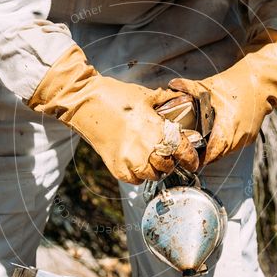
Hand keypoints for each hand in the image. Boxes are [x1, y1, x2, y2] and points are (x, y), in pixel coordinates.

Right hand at [27, 45, 198, 183]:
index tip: (192, 161)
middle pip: (168, 167)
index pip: (183, 152)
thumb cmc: (115, 96)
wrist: (85, 102)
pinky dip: (138, 175)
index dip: (190, 159)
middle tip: (168, 156)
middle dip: (170, 162)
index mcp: (157, 129)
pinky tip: (136, 163)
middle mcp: (146, 148)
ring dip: (155, 170)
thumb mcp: (146, 95)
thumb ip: (167, 101)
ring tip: (151, 159)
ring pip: (152, 176)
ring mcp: (130, 160)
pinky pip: (134, 180)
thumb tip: (183, 100)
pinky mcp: (116, 167)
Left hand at [168, 29, 276, 165]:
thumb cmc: (237, 83)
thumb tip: (171, 85)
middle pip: (219, 155)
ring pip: (227, 152)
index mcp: (228, 125)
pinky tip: (215, 140)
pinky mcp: (250, 136)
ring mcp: (246, 137)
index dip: (202, 158)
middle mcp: (239, 135)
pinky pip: (234, 146)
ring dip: (215, 152)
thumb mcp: (210, 85)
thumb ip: (189, 87)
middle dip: (206, 156)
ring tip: (201, 149)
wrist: (261, 82)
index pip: (214, 152)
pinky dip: (224, 146)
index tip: (191, 159)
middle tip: (192, 155)